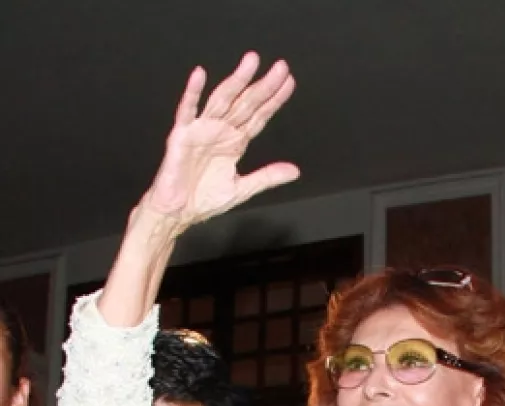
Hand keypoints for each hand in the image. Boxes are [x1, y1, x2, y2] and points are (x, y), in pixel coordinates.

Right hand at [141, 51, 298, 233]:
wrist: (178, 212)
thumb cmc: (204, 199)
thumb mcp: (242, 188)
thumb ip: (267, 177)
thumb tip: (294, 170)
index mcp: (235, 142)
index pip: (259, 115)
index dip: (274, 99)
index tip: (288, 82)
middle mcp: (220, 131)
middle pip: (245, 103)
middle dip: (263, 85)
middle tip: (281, 66)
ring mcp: (201, 130)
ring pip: (222, 100)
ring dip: (237, 81)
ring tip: (252, 62)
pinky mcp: (181, 136)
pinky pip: (187, 111)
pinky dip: (192, 93)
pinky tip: (200, 75)